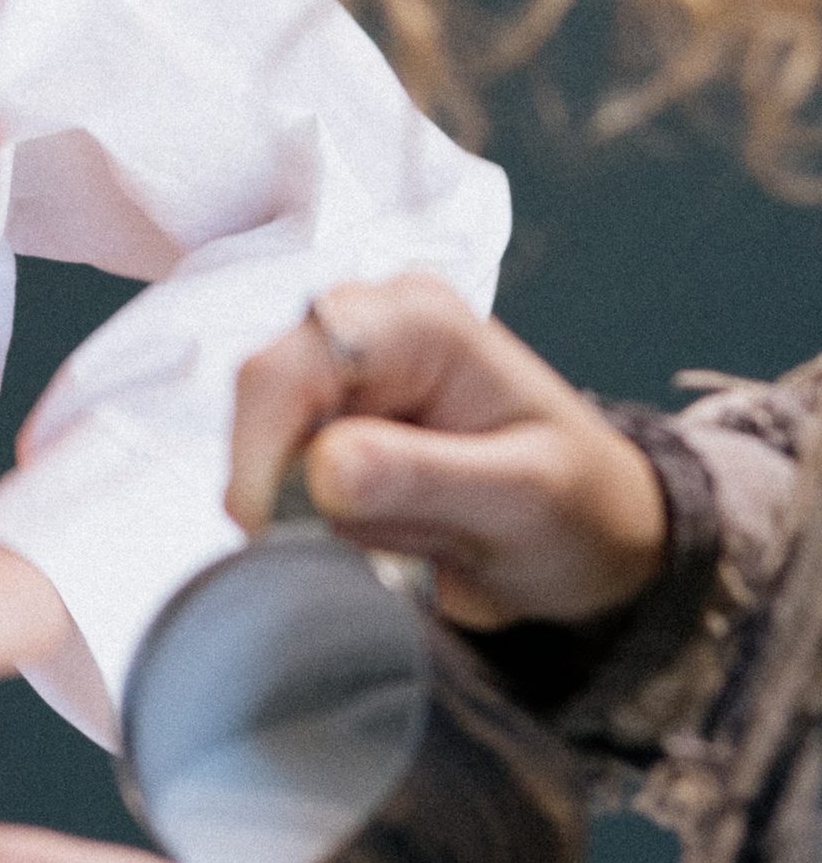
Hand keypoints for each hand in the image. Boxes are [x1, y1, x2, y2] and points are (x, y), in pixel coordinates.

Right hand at [228, 273, 667, 630]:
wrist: (604, 535)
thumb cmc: (582, 505)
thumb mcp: (521, 499)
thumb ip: (422, 477)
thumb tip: (319, 466)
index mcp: (418, 318)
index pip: (293, 362)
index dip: (258, 441)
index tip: (258, 528)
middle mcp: (370, 325)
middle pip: (271, 400)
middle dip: (313, 486)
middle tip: (395, 544)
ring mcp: (352, 374)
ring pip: (278, 449)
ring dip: (336, 511)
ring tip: (426, 533)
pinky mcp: (340, 420)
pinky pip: (295, 476)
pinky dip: (338, 520)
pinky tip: (408, 530)